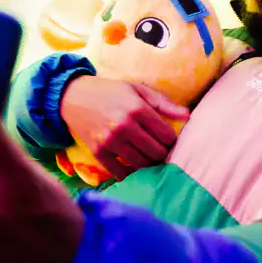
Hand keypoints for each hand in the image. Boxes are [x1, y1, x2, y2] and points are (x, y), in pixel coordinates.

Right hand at [60, 76, 189, 179]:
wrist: (74, 96)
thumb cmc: (111, 92)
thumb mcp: (138, 90)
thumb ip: (164, 103)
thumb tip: (187, 116)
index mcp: (138, 109)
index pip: (167, 136)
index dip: (172, 140)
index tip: (168, 139)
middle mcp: (124, 126)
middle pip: (156, 153)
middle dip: (162, 153)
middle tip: (159, 150)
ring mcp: (110, 141)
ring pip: (141, 164)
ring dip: (148, 163)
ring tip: (147, 156)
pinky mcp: (98, 152)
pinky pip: (120, 171)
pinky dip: (128, 172)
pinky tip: (131, 165)